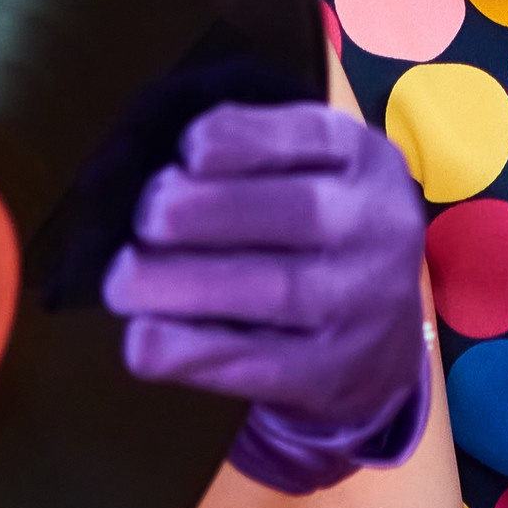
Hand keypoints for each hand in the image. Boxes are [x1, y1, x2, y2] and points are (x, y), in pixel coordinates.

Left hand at [103, 101, 429, 494]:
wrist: (385, 337)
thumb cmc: (320, 231)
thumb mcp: (315, 170)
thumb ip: (256, 154)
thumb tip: (162, 168)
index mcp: (364, 160)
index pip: (312, 134)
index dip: (238, 138)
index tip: (185, 149)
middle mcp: (374, 226)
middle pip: (295, 211)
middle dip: (201, 211)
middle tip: (142, 220)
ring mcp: (360, 303)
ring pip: (275, 291)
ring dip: (182, 285)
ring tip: (122, 282)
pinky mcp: (332, 372)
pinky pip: (257, 364)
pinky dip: (189, 351)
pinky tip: (142, 339)